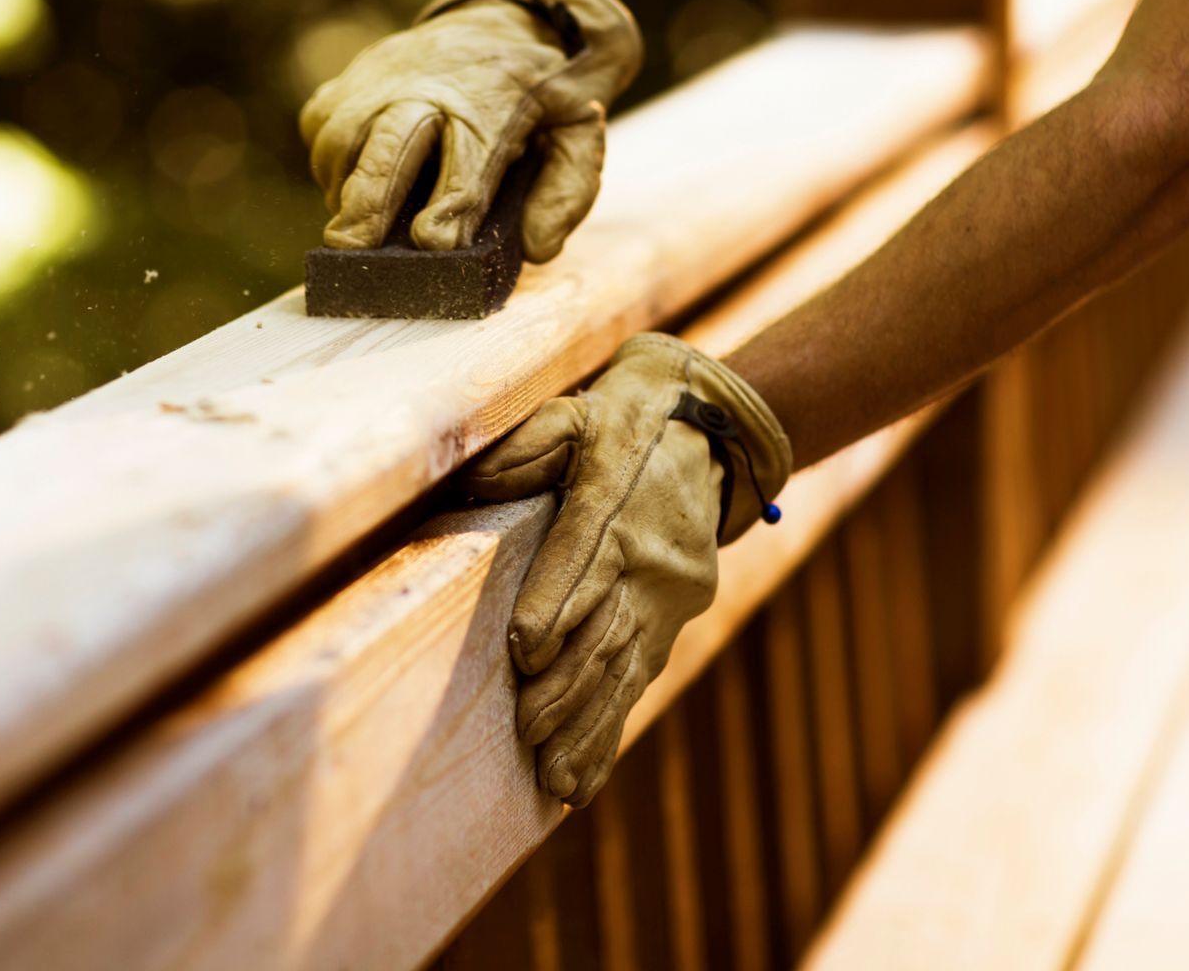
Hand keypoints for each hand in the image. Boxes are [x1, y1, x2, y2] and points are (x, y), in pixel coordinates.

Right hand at [298, 0, 640, 261]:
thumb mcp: (580, 129)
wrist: (514, 9)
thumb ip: (569, 190)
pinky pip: (322, 120)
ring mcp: (388, 72)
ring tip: (355, 226)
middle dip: (367, 200)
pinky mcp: (358, 71)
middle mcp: (435, 83)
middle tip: (349, 249)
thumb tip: (537, 248)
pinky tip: (349, 184)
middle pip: (388, 144)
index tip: (434, 245)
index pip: (467, 163)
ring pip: (342, 134)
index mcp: (498, 99)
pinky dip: (327, 159)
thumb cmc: (547, 84)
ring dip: (341, 187)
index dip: (447, 207)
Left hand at [465, 333, 790, 805]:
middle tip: (528, 731)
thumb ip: (528, 445)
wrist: (712, 429)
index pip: (585, 557)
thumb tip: (476, 482)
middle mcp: (651, 558)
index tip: (525, 650)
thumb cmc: (624, 420)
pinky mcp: (676, 615)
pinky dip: (611, 729)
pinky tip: (585, 775)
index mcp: (618, 503)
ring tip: (555, 775)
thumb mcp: (577, 412)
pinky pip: (641, 679)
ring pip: (626, 668)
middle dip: (566, 686)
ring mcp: (670, 594)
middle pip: (606, 628)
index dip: (555, 605)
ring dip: (589, 725)